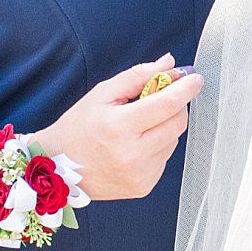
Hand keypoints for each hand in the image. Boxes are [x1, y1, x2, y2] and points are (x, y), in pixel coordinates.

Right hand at [33, 55, 201, 201]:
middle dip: (174, 106)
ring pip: (173, 140)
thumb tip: (170, 64)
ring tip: (137, 126)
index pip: (168, 104)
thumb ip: (138, 76)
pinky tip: (134, 146)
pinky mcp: (144, 186)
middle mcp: (133, 155)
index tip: (196, 78)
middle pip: (177, 122)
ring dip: (164, 126)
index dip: (186, 88)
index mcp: (120, 128)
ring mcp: (140, 174)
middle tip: (157, 99)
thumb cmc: (78, 127)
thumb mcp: (102, 94)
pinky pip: (164, 158)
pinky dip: (157, 146)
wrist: (55, 168)